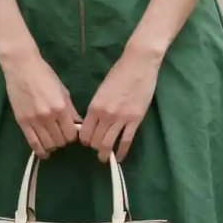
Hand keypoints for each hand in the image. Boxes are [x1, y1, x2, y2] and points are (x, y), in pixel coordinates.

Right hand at [1, 48, 81, 158]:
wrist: (22, 68)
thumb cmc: (44, 75)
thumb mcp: (63, 91)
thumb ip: (70, 110)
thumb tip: (78, 125)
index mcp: (61, 108)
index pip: (71, 134)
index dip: (72, 136)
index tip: (70, 133)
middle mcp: (48, 117)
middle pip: (60, 141)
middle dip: (63, 141)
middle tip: (61, 136)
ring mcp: (34, 121)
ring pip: (47, 144)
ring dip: (52, 146)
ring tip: (52, 142)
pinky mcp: (22, 122)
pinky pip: (32, 143)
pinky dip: (40, 151)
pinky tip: (43, 153)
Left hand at [79, 46, 160, 162]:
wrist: (138, 64)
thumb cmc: (119, 73)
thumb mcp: (101, 90)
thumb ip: (96, 107)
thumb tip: (92, 122)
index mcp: (94, 106)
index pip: (84, 132)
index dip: (84, 140)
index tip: (87, 142)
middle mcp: (105, 115)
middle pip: (95, 141)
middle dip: (94, 147)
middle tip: (96, 149)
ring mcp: (121, 119)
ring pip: (109, 144)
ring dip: (105, 154)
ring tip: (105, 158)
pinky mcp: (135, 120)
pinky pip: (126, 141)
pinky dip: (122, 152)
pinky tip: (120, 158)